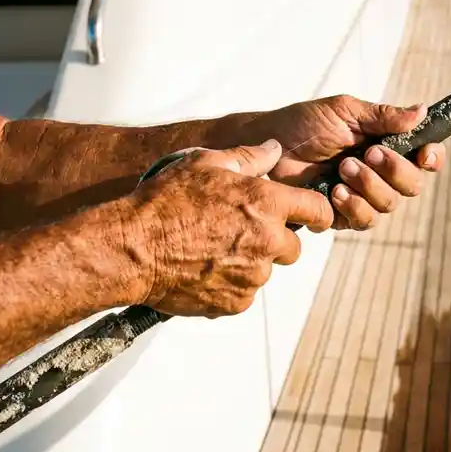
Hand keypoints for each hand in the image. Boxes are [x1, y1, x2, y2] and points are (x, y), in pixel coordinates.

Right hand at [123, 140, 332, 317]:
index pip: (318, 210)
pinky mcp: (236, 303)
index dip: (317, 212)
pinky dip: (230, 285)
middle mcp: (267, 242)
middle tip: (241, 232)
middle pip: (293, 247)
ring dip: (250, 262)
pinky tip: (204, 269)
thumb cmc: (165, 202)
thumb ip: (249, 156)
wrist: (132, 249)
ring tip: (213, 249)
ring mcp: (253, 276)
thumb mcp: (206, 164)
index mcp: (267, 204)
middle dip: (275, 240)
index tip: (313, 216)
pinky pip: (245, 294)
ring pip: (266, 270)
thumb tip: (274, 148)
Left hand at [255, 96, 446, 229]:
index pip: (424, 157)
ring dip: (370, 187)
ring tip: (343, 168)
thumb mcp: (345, 112)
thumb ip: (383, 116)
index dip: (432, 158)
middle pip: (412, 185)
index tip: (425, 153)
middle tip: (368, 153)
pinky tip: (336, 192)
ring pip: (389, 205)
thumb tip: (421, 111)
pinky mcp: (342, 215)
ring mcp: (363, 196)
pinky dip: (354, 206)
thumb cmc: (305, 124)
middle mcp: (381, 173)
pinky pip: (363, 220)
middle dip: (394, 170)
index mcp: (387, 145)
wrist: (268, 147)